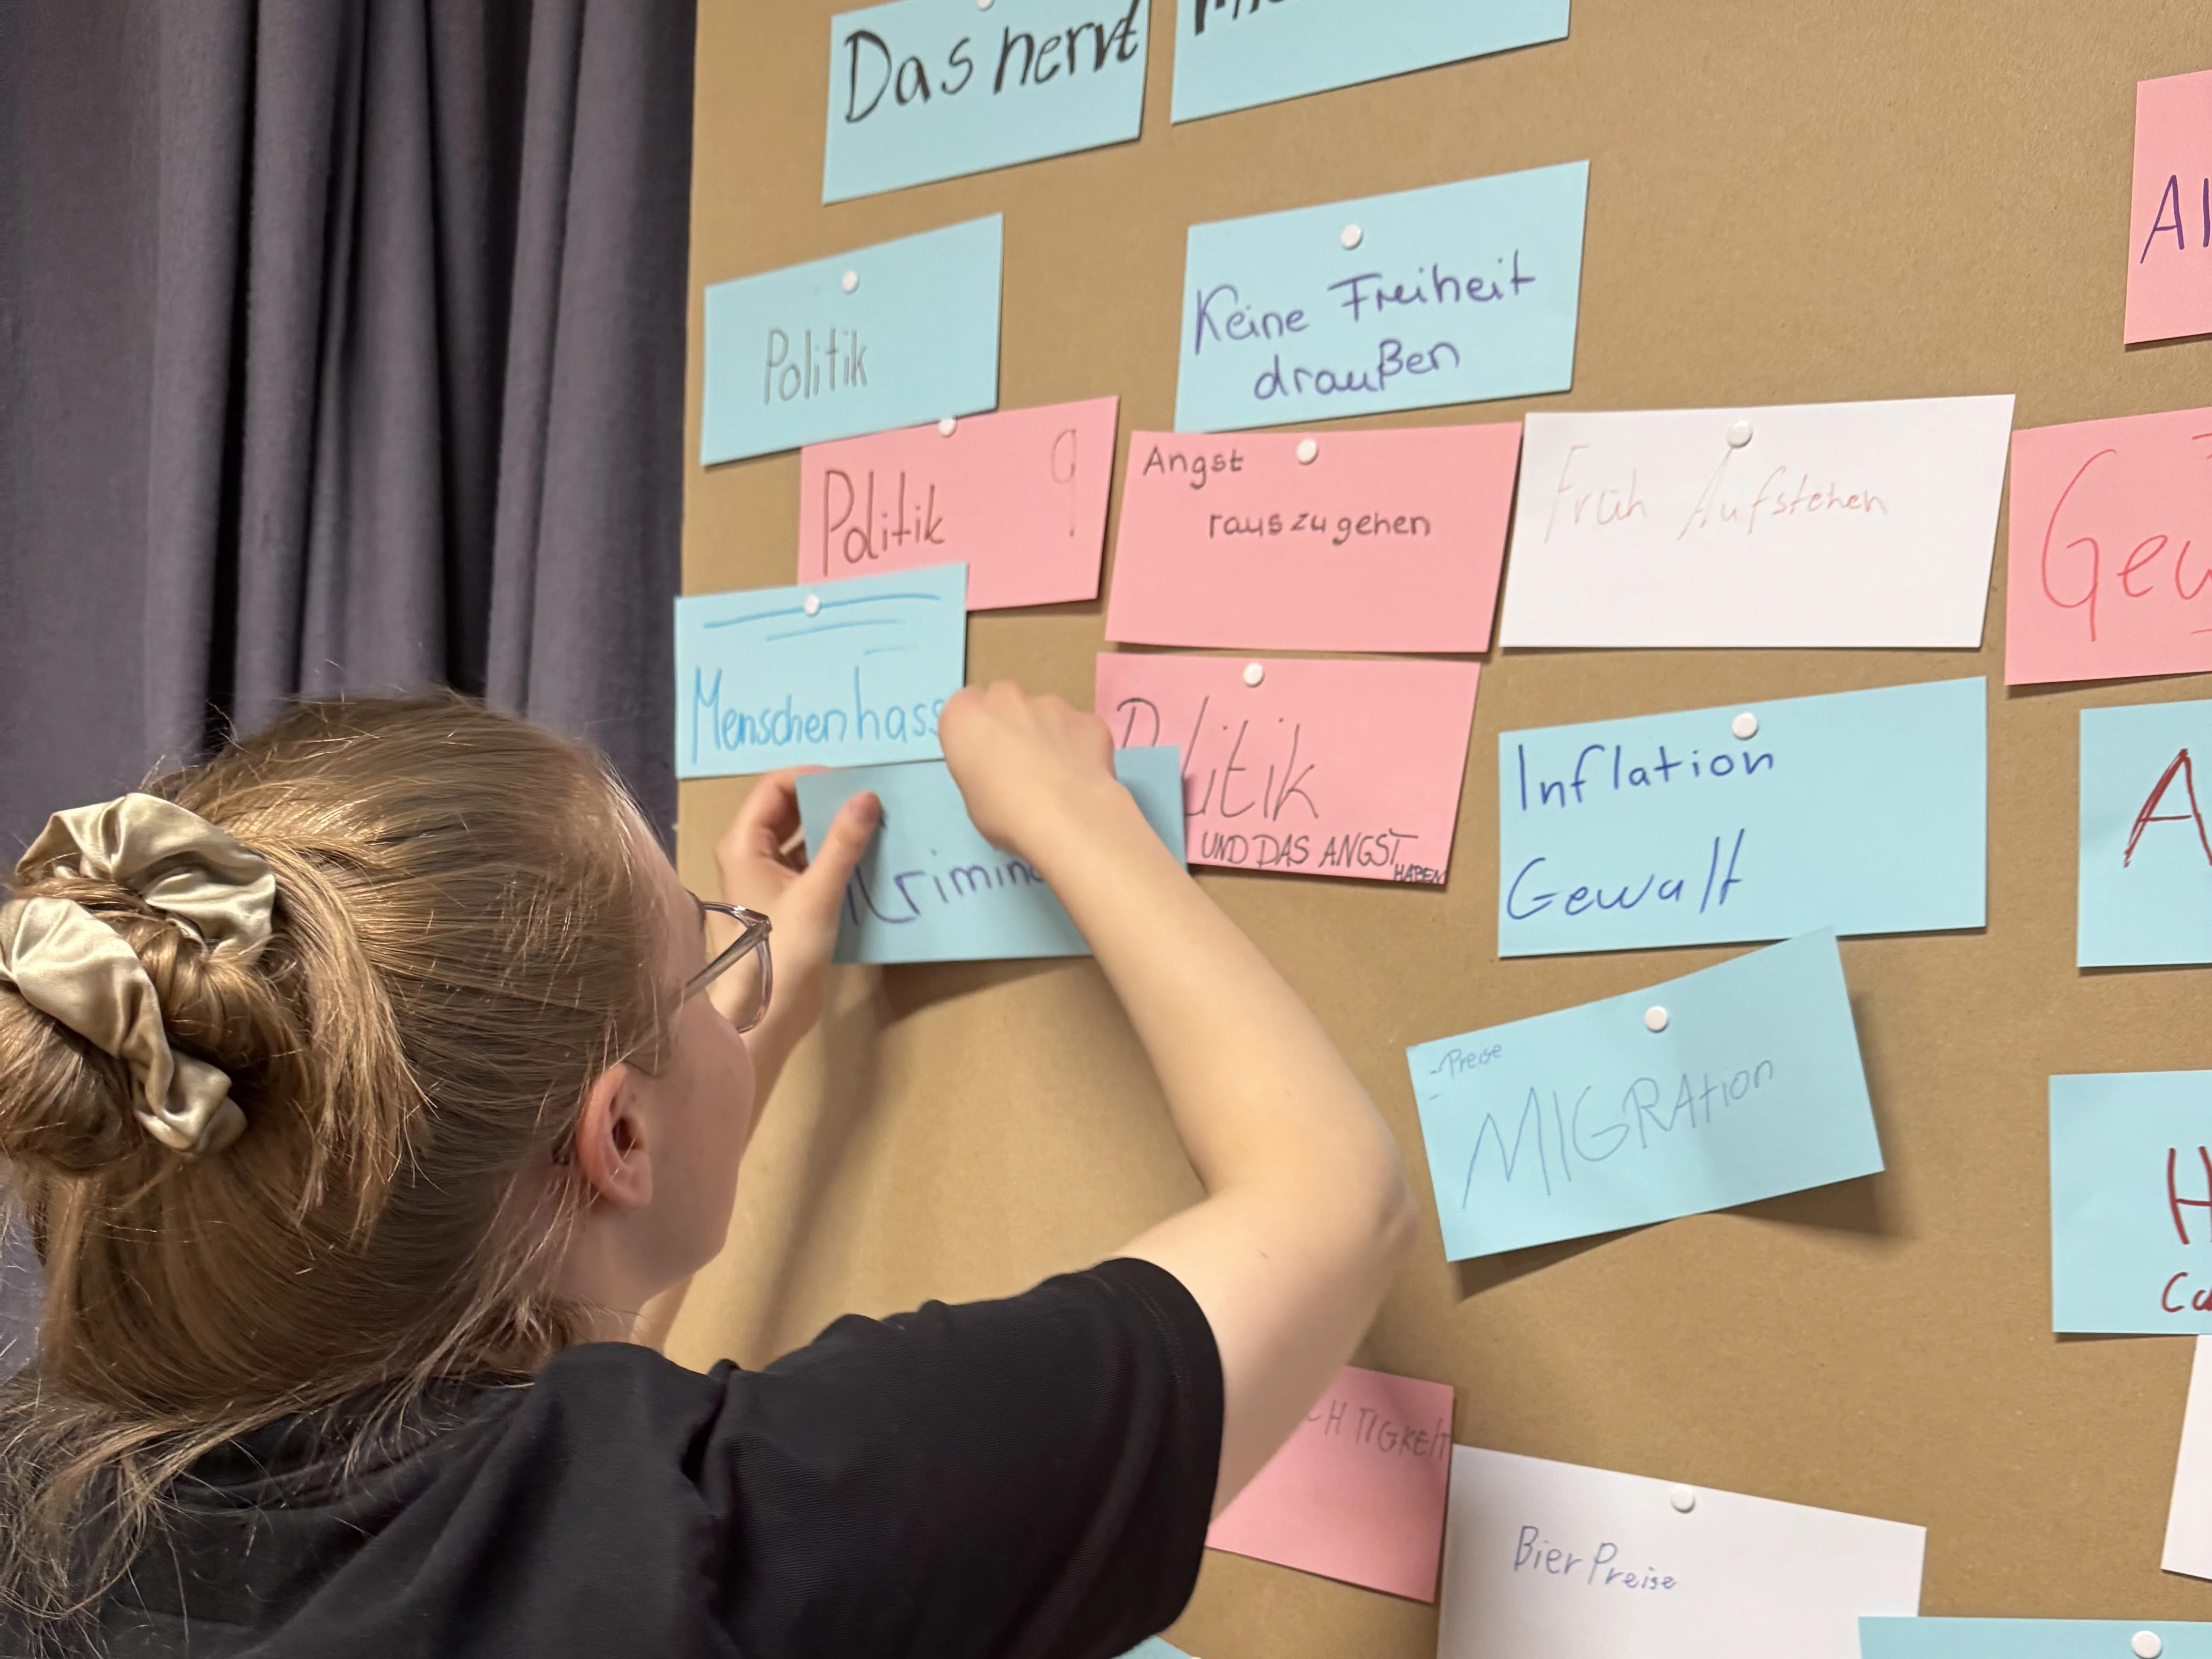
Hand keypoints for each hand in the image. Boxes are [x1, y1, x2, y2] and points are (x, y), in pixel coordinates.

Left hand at [713, 770, 877, 1051]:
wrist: (768, 1014)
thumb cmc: (783, 951)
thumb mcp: (817, 892)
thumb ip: (843, 842)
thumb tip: (867, 796)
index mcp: (744, 843)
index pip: (776, 787)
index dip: (814, 778)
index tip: (855, 783)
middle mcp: (751, 854)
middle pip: (789, 809)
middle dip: (829, 802)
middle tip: (872, 801)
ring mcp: (767, 878)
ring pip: (802, 837)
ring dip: (835, 830)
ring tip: (875, 825)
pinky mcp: (786, 900)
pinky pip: (811, 864)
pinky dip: (836, 857)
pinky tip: (867, 858)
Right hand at [937, 681, 1122, 855]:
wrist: (1067, 817)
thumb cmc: (1004, 814)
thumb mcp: (973, 799)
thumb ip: (981, 767)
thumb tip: (1000, 770)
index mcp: (965, 715)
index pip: (964, 708)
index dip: (977, 733)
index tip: (985, 757)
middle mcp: (1006, 698)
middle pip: (1004, 701)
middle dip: (1011, 723)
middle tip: (1020, 763)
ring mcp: (1051, 703)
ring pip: (1045, 712)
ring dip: (1047, 733)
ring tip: (1057, 774)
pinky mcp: (1087, 718)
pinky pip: (1079, 729)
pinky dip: (1080, 746)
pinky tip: (1082, 776)